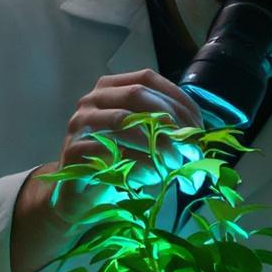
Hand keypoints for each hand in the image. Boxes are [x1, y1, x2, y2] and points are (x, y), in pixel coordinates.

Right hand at [57, 68, 201, 174]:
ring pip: (122, 120)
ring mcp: (80, 123)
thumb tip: (195, 131)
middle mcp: (93, 99)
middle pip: (136, 94)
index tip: (197, 126)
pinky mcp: (74, 150)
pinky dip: (136, 163)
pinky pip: (110, 151)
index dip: (176, 98)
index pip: (147, 78)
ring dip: (154, 142)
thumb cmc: (117, 161)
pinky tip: (152, 175)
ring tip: (173, 163)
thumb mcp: (142, 136)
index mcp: (110, 87)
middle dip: (167, 120)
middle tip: (188, 148)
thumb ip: (161, 124)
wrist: (81, 193)